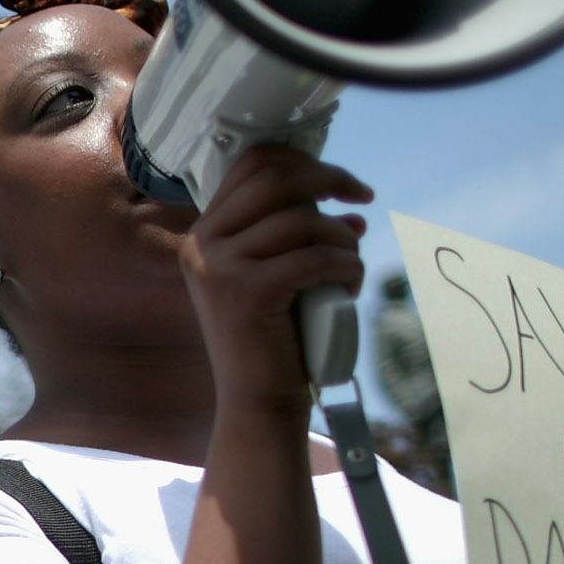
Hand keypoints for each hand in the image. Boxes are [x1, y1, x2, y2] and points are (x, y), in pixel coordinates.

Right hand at [178, 144, 371, 411]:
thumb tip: (350, 213)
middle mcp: (202, 245)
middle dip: (329, 180)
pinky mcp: (247, 292)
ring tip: (351, 267)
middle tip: (361, 200)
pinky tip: (350, 285)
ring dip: (343, 239)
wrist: (256, 401)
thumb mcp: (280, 277)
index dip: (304, 161)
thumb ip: (299, 240)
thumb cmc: (274, 340)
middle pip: (276, 180)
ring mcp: (219, 268)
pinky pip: (314, 258)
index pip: (252, 165)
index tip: (341, 185)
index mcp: (203, 235)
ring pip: (302, 222)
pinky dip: (346, 266)